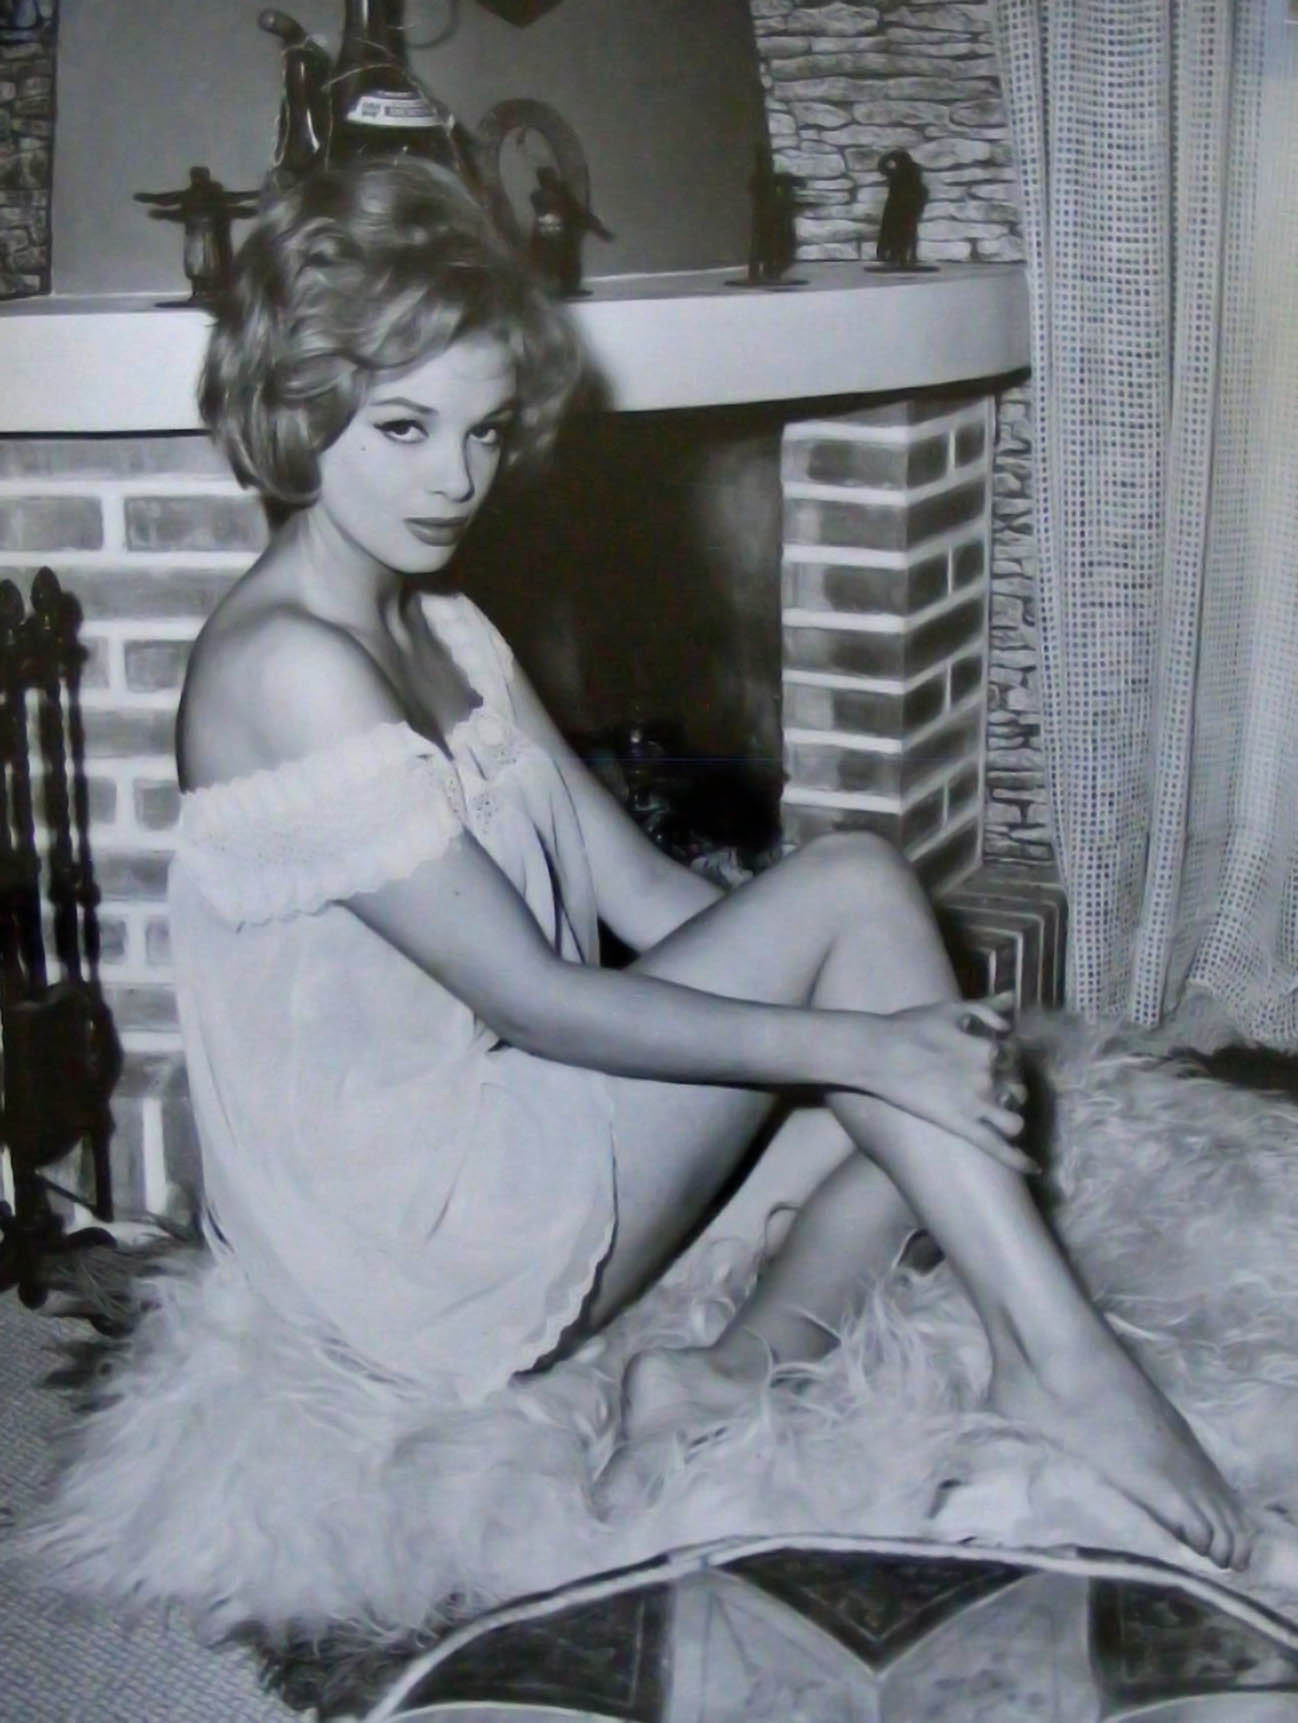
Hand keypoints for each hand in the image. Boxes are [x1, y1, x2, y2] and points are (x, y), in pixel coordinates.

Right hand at [866, 991, 1032, 1172]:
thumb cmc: (910, 1027)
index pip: (1014, 1056)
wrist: (878, 1051)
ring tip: (1000, 1119)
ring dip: (1012, 1119)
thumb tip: (1012, 997)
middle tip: (991, 1089)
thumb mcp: (951, 1010)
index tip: (993, 1058)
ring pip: (1015, 1121)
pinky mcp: (961, 1125)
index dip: (1006, 1058)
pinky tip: (1035, 1169)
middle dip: (1010, 1089)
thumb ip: (986, 1007)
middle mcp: (989, 1078)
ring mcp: (977, 1104)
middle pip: (1018, 1088)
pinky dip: (1019, 1160)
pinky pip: (997, 1148)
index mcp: (989, 1048)